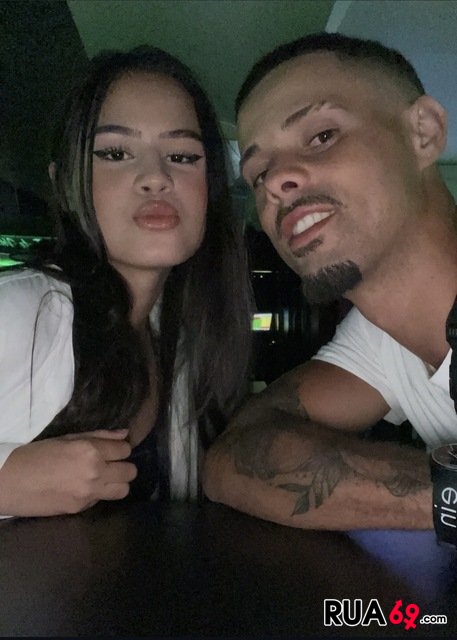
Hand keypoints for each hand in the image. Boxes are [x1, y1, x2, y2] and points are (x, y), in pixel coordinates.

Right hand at [0, 429, 137, 516]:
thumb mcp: (68, 438)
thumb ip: (100, 436)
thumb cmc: (38, 454)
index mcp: (91, 451)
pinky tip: (84, 488)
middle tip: (111, 465)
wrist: (11, 481)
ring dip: (117, 483)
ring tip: (104, 479)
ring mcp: (89, 493)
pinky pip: (102, 500)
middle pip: (130, 472)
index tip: (114, 451)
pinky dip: (98, 494)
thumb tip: (125, 434)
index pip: (125, 450)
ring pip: (123, 490)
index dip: (121, 449)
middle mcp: (95, 472)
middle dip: (123, 466)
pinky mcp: (81, 508)